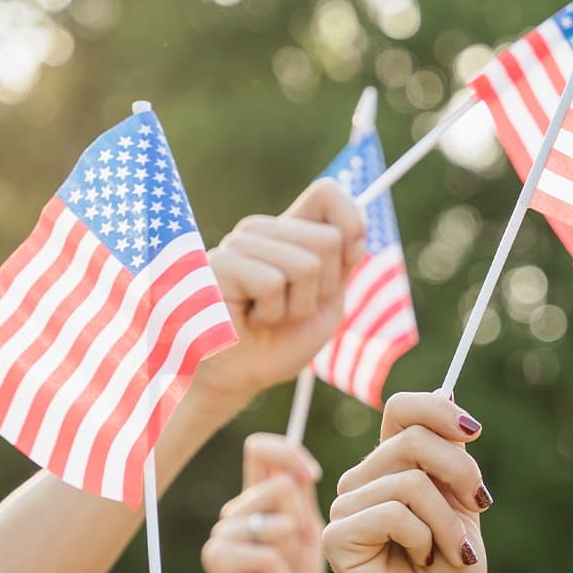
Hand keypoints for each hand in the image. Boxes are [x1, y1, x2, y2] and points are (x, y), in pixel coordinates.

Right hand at [191, 180, 365, 418]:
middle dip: (322, 289)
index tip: (350, 260)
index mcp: (288, 232)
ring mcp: (239, 243)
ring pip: (304, 264)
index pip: (327, 193)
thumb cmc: (279, 343)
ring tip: (268, 317)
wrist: (240, 379)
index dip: (351, 225)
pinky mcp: (220, 263)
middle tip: (291, 309)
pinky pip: (272, 282)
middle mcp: (262, 229)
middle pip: (328, 240)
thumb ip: (341, 263)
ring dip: (296, 307)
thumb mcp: (325, 302)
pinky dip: (271, 313)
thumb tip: (352, 230)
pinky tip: (250, 319)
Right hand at [202, 435, 325, 572]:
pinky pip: (267, 555)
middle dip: (301, 524)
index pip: (260, 449)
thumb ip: (300, 499)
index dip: (289, 452)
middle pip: (281, 486)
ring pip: (280, 524)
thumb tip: (297, 469)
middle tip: (292, 556)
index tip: (312, 476)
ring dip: (292, 555)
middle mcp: (234, 510)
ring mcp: (221, 533)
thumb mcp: (309, 534)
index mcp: (256, 498)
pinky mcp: (216, 559)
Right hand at [324, 393, 488, 572]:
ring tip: (452, 550)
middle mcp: (361, 480)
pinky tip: (424, 559)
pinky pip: (393, 513)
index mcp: (389, 467)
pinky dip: (424, 537)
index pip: (401, 408)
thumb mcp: (462, 507)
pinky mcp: (336, 536)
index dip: (439, 410)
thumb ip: (452, 458)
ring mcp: (344, 507)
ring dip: (448, 520)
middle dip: (461, 473)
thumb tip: (449, 399)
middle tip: (480, 507)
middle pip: (412, 440)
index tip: (474, 432)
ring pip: (409, 481)